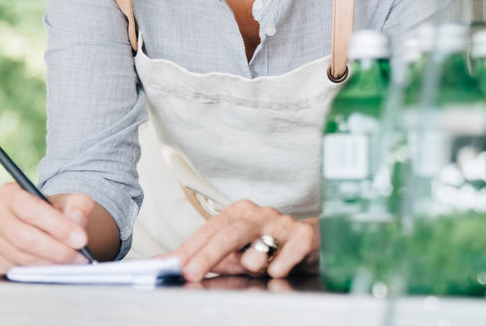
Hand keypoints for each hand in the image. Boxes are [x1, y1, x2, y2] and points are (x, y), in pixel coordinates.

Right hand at [0, 183, 94, 274]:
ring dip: (49, 264)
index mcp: (9, 194)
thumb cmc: (52, 212)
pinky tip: (52, 267)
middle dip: (56, 250)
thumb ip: (78, 205)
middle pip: (24, 237)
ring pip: (20, 257)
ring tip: (71, 263)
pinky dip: (36, 272)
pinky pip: (13, 270)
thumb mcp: (68, 201)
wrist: (39, 225)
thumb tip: (77, 220)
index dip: (57, 226)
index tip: (80, 239)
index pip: (30, 209)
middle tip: (79, 256)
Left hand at [172, 199, 317, 281]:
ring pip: (257, 253)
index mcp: (239, 213)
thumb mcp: (238, 251)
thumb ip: (210, 257)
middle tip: (192, 272)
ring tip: (261, 267)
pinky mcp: (303, 237)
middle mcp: (259, 214)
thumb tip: (173, 263)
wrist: (313, 241)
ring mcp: (282, 224)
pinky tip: (281, 266)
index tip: (176, 265)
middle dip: (208, 255)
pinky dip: (277, 270)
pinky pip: (282, 263)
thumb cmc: (269, 246)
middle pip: (229, 233)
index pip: (210, 229)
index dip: (191, 248)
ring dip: (253, 267)